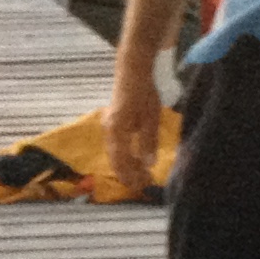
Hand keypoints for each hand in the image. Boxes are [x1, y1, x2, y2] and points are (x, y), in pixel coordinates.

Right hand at [104, 69, 162, 191]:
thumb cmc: (144, 94)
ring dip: (127, 166)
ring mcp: (108, 127)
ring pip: (115, 154)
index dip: (131, 175)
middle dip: (129, 174)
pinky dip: (125, 156)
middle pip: (116, 160)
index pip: (122, 161)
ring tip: (141, 175)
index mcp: (117, 131)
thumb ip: (148, 141)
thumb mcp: (151, 118)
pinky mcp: (111, 124)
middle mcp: (108, 131)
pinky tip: (136, 160)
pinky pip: (116, 146)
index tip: (143, 185)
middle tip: (144, 185)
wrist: (131, 73)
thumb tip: (148, 164)